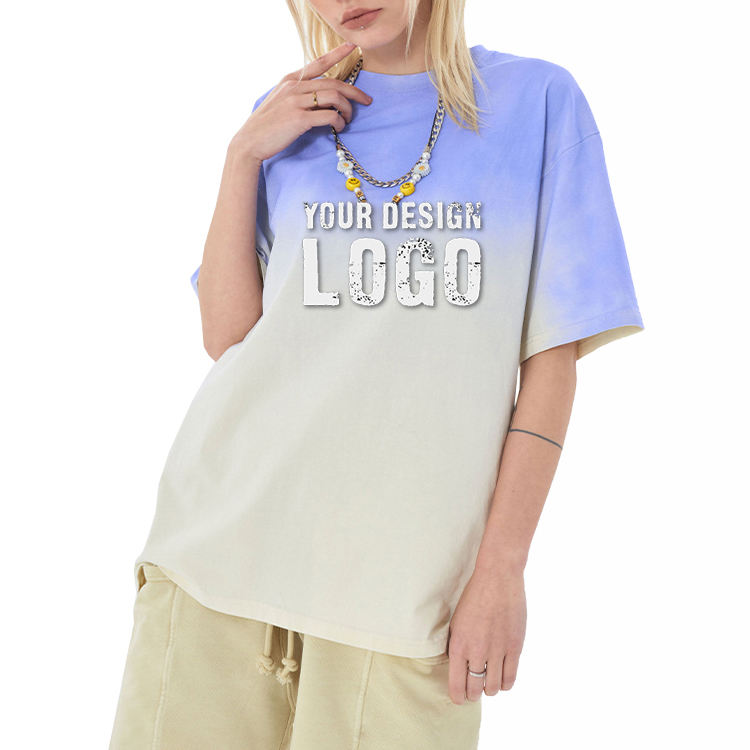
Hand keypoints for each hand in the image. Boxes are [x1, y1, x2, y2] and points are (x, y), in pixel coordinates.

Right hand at [229, 42, 372, 162]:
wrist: (250, 141)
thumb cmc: (267, 125)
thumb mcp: (279, 101)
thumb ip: (297, 94)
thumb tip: (318, 96)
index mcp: (290, 80)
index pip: (318, 62)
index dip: (337, 53)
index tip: (353, 47)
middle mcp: (294, 87)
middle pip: (334, 82)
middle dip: (354, 92)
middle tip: (366, 100)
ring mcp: (296, 102)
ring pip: (334, 97)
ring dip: (347, 109)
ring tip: (348, 119)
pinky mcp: (300, 119)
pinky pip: (329, 116)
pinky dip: (339, 121)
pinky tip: (339, 127)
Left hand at [446, 565, 526, 704]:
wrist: (497, 578)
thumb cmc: (474, 597)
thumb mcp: (456, 621)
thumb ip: (456, 645)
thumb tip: (456, 666)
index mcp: (458, 646)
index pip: (456, 685)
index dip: (458, 696)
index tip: (459, 698)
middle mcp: (477, 652)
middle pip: (475, 690)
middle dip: (473, 694)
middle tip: (474, 691)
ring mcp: (497, 651)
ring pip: (494, 688)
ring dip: (490, 689)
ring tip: (488, 682)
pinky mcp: (515, 647)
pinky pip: (511, 677)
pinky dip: (506, 683)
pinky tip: (502, 678)